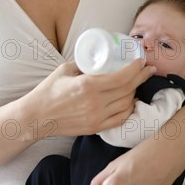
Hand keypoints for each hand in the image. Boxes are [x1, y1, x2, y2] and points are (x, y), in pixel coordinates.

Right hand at [30, 60, 155, 138]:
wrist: (36, 117)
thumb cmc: (48, 91)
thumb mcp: (65, 70)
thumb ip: (84, 64)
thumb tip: (98, 58)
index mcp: (88, 86)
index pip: (121, 77)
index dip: (135, 69)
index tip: (141, 61)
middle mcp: (95, 102)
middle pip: (128, 89)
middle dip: (141, 77)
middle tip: (148, 69)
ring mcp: (97, 117)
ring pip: (126, 104)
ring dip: (135, 92)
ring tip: (138, 83)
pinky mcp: (95, 127)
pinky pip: (120, 119)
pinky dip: (129, 109)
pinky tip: (131, 101)